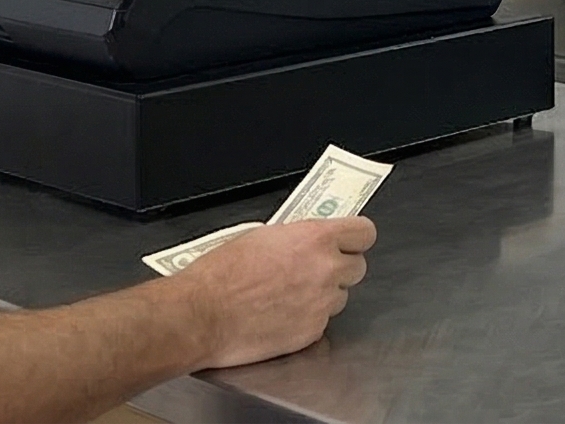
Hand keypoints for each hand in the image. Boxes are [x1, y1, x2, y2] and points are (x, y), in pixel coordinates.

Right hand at [175, 217, 375, 369]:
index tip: (348, 242)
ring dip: (323, 295)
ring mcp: (321, 304)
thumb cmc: (219, 275)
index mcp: (316, 238)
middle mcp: (326, 270)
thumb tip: (309, 239)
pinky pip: (321, 322)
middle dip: (339, 268)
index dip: (355, 238)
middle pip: (357, 267)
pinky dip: (306, 319)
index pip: (364, 232)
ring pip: (340, 297)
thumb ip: (298, 237)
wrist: (200, 315)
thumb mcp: (261, 236)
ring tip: (289, 296)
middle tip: (313, 271)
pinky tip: (281, 315)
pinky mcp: (311, 332)